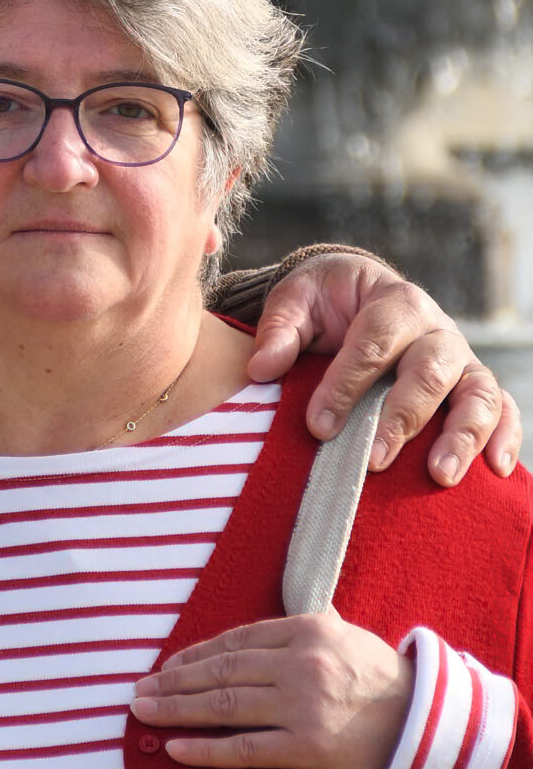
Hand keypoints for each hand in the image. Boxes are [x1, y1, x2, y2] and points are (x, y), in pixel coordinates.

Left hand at [130, 613, 411, 768]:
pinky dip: (205, 750)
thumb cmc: (380, 679)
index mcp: (304, 630)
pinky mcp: (308, 747)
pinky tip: (175, 749)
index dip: (193, 655)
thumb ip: (296, 630)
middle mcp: (298, 664)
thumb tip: (253, 630)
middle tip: (137, 691)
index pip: (233, 640)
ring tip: (143, 713)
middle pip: (219, 672)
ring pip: (223, 706)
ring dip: (176, 710)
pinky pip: (245, 748)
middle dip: (172, 681)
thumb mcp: (342, 635)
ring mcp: (302, 706)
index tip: (165, 666)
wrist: (428, 727)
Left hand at [244, 253, 520, 484]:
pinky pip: (503, 408)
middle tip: (371, 460)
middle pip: (429, 371)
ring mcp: (461, 360)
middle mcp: (436, 329)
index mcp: (394, 301)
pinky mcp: (473, 386)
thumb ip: (279, 330)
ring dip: (461, 435)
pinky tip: (497, 470)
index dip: (346, 385)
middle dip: (401, 418)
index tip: (317, 426)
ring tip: (439, 476)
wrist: (359, 292)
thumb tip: (262, 370)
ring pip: (477, 393)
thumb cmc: (326, 301)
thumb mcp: (296, 300)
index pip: (373, 343)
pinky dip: (505, 436)